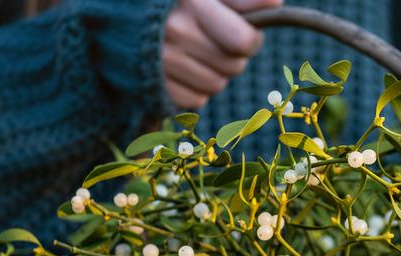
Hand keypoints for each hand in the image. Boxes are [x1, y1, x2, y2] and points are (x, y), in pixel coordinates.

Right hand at [163, 0, 281, 108]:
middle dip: (233, 56)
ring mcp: (161, 61)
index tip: (244, 31)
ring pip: (216, 85)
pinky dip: (195, 89)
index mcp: (192, 3)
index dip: (251, 39)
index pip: (242, 41)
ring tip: (198, 54)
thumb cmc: (175, 2)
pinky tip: (184, 70)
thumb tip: (276, 3)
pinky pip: (195, 101)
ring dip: (215, 74)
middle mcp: (175, 32)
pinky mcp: (154, 85)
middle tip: (216, 41)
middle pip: (233, 66)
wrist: (124, 15)